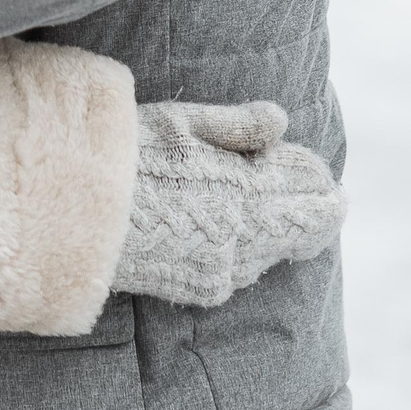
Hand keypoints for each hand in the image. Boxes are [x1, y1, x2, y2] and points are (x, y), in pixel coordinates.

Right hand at [110, 101, 343, 308]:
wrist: (75, 213)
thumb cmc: (124, 155)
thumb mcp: (179, 123)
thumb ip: (237, 125)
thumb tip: (281, 121)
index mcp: (242, 186)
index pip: (306, 185)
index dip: (319, 180)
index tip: (328, 178)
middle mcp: (242, 234)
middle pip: (305, 227)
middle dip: (322, 213)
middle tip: (335, 204)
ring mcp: (224, 267)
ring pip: (277, 253)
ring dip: (288, 235)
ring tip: (302, 223)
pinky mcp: (203, 288)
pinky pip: (245, 273)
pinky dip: (254, 255)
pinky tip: (249, 243)